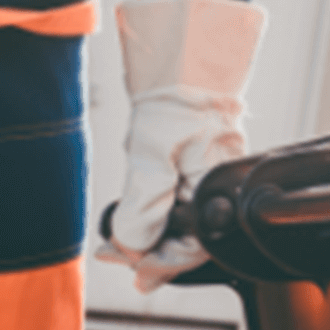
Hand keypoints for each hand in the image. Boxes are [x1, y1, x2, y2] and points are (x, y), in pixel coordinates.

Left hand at [99, 0, 265, 292]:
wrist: (186, 56)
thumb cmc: (179, 97)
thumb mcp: (154, 153)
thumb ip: (145, 205)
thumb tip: (134, 245)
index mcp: (216, 188)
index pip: (197, 247)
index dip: (161, 264)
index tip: (133, 273)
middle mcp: (215, 186)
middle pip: (187, 239)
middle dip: (148, 254)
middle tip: (112, 258)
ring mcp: (203, 175)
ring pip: (179, 222)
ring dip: (147, 237)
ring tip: (113, 246)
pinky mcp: (192, 163)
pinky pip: (176, 203)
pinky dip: (153, 215)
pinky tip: (132, 219)